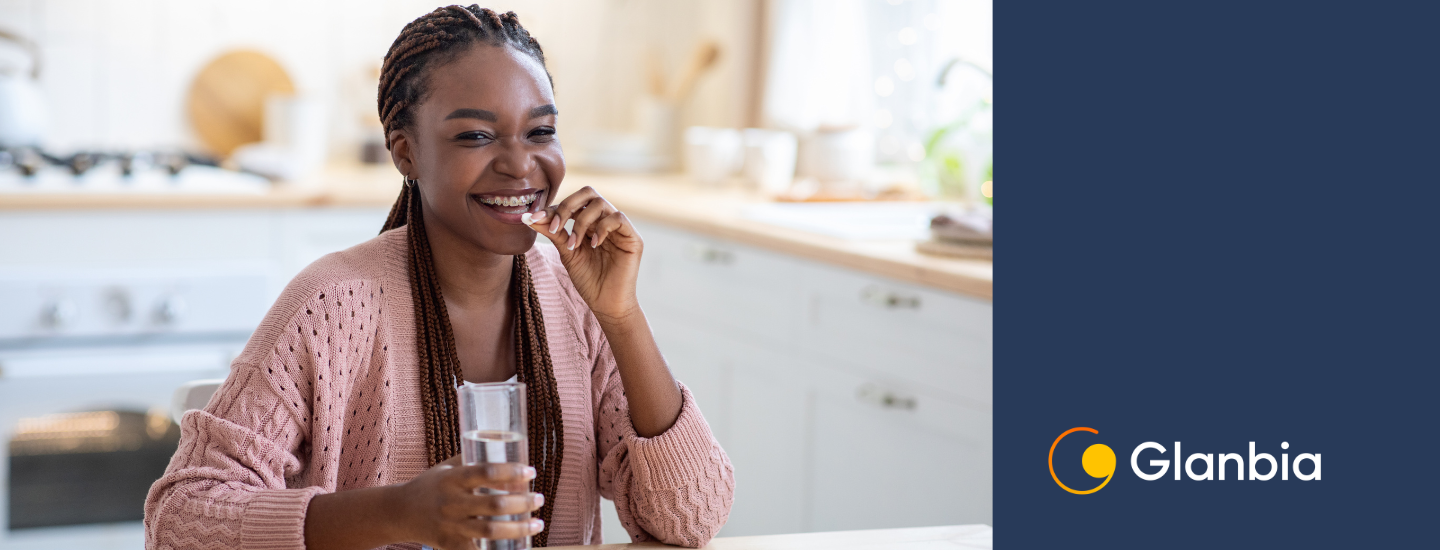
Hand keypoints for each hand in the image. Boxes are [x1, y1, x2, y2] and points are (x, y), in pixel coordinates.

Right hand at [390, 456, 544, 549]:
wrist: (399, 513)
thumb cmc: (428, 486)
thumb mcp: (445, 468)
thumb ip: (471, 459)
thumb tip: (503, 444)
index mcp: (452, 479)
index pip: (486, 472)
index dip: (511, 472)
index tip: (531, 472)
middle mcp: (451, 502)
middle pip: (494, 504)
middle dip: (523, 502)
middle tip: (539, 498)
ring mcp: (451, 526)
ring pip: (491, 530)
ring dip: (519, 528)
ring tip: (538, 523)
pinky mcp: (451, 544)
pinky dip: (499, 549)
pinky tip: (518, 546)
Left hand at [522, 186, 641, 322]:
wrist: (606, 305)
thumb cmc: (588, 280)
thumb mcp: (567, 253)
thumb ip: (553, 232)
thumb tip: (528, 217)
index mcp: (590, 223)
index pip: (573, 204)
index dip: (553, 208)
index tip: (534, 219)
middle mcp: (605, 221)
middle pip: (589, 193)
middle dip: (568, 205)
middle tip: (556, 226)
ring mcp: (620, 229)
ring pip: (601, 204)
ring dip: (581, 222)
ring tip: (574, 244)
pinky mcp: (633, 238)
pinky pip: (618, 218)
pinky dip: (602, 227)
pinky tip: (594, 244)